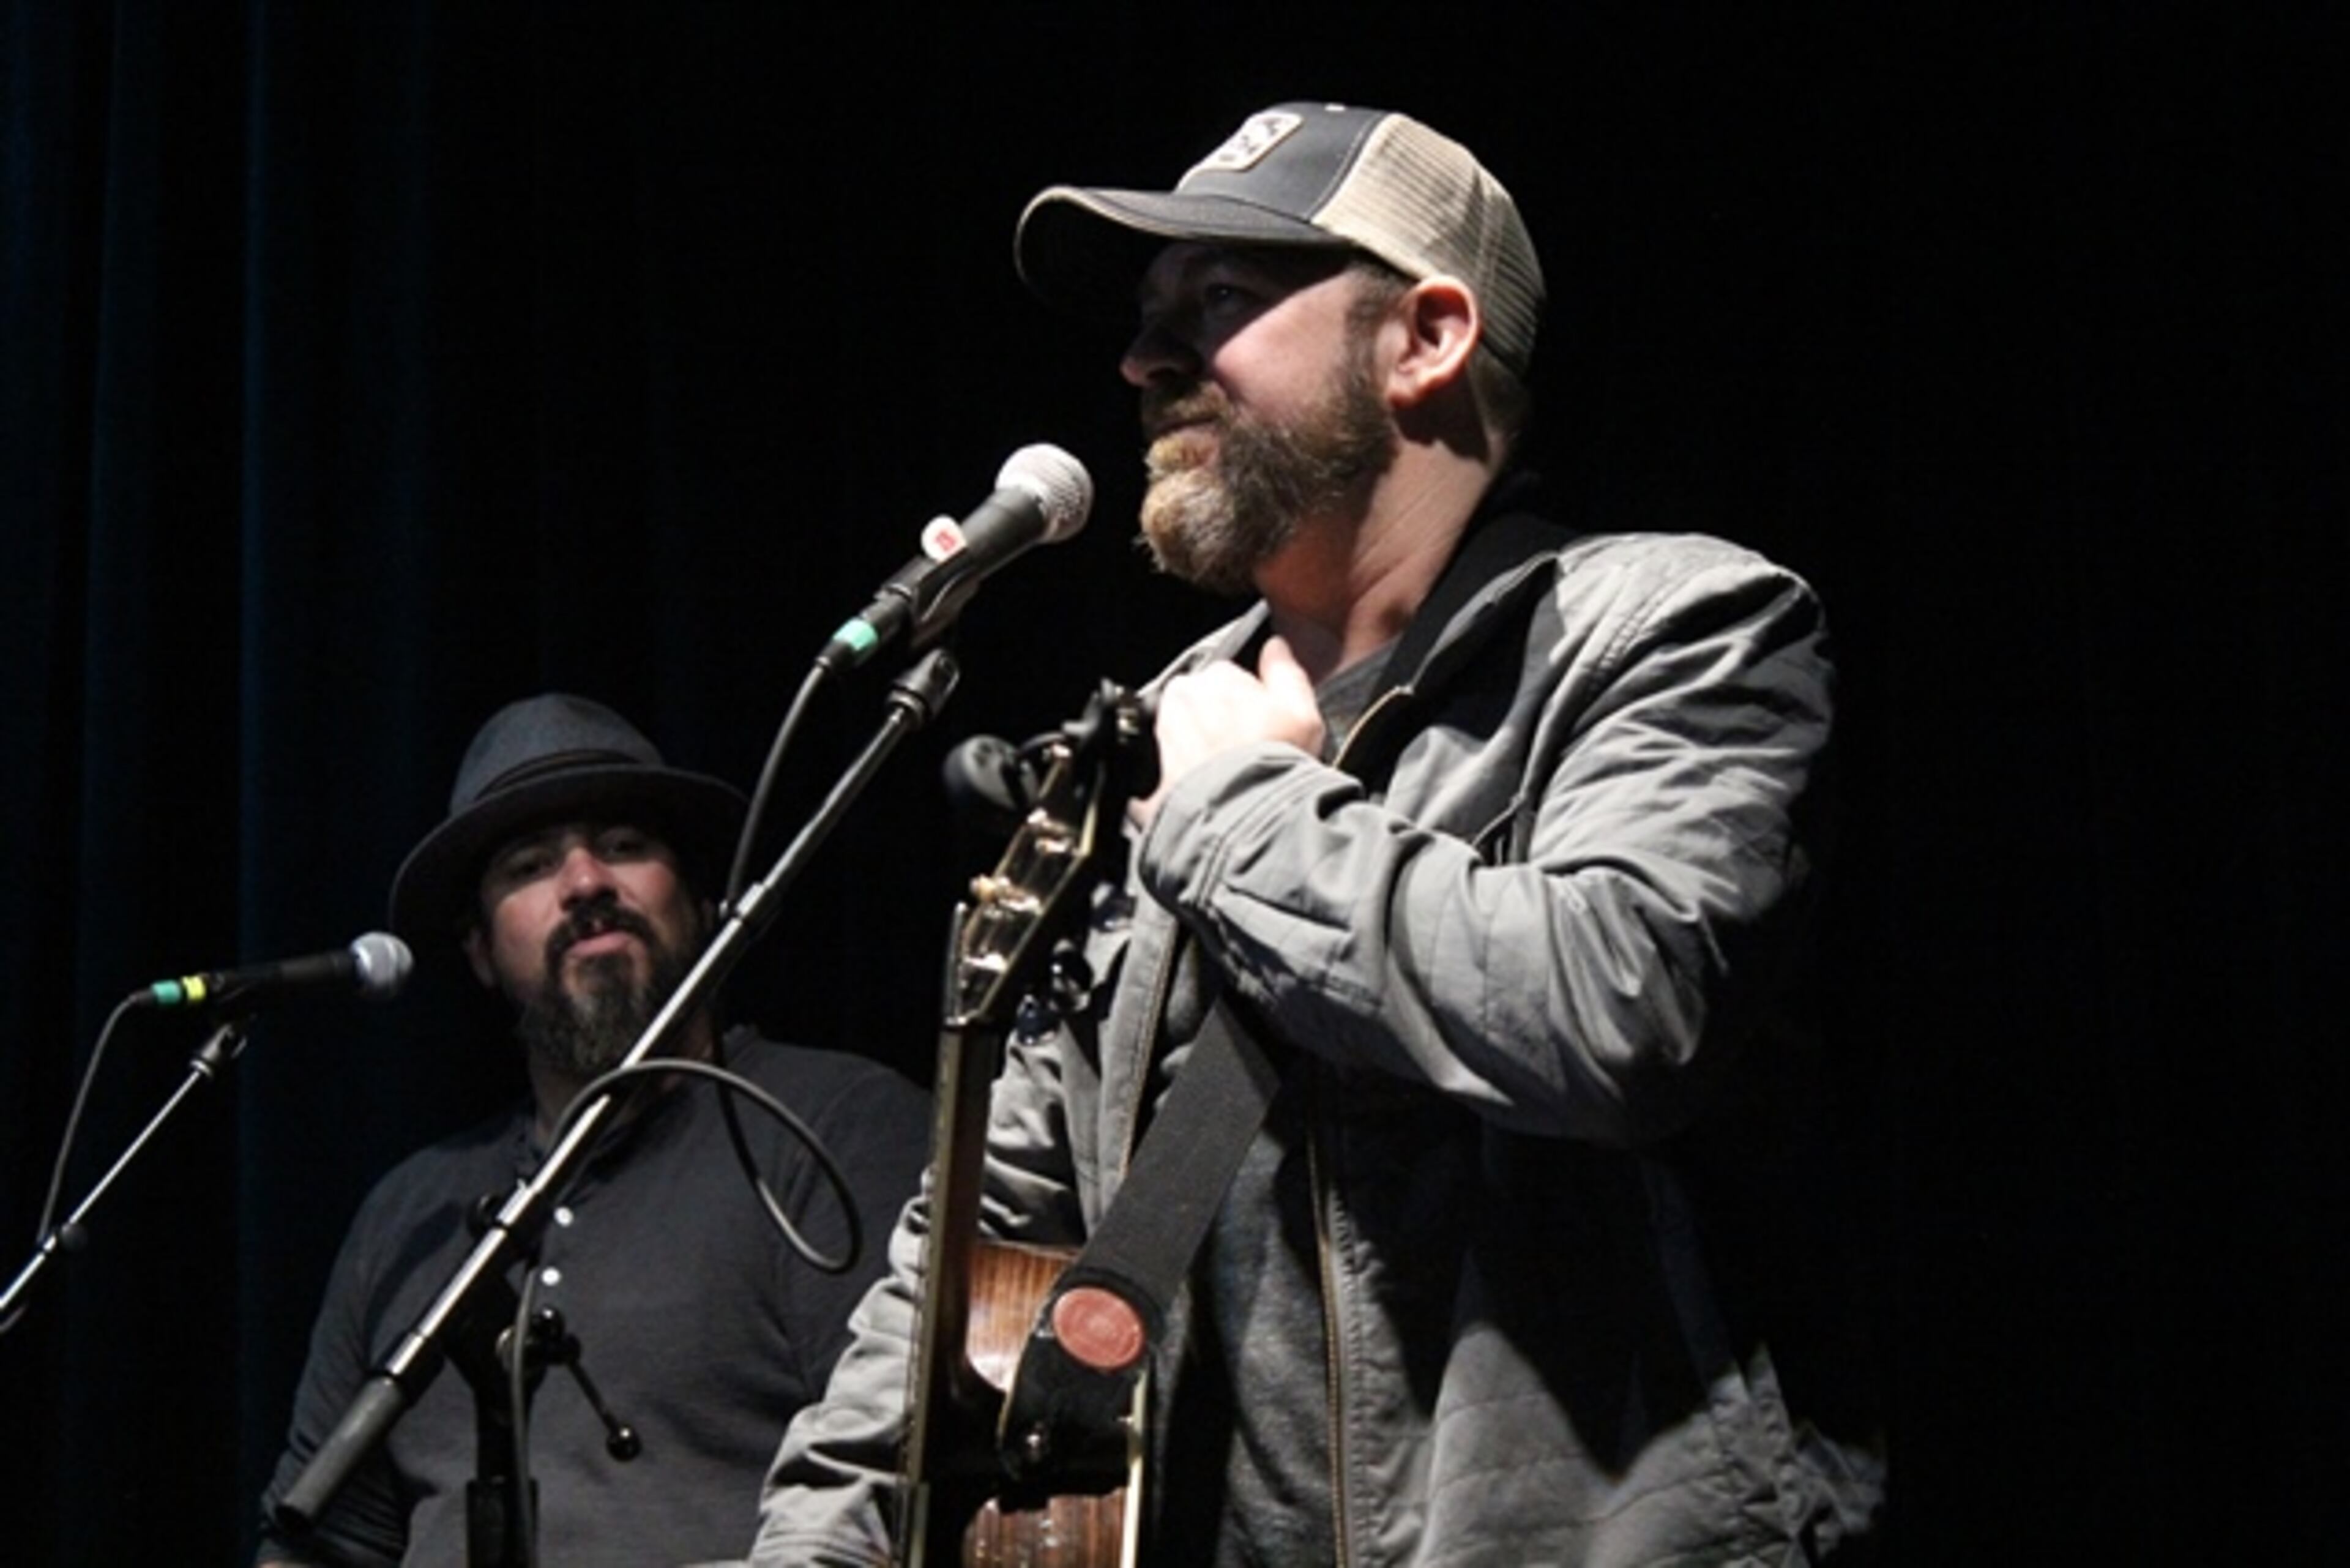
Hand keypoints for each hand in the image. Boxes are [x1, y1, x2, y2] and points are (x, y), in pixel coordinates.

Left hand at [1132, 636, 1325, 828]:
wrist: (1242, 818)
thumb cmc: (1275, 766)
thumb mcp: (1302, 712)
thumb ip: (1286, 672)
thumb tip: (1275, 647)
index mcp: (1217, 677)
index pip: (1228, 679)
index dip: (1248, 705)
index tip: (1260, 727)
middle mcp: (1181, 700)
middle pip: (1200, 704)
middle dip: (1218, 723)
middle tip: (1244, 753)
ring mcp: (1161, 737)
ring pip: (1180, 735)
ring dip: (1198, 750)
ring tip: (1227, 776)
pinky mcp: (1147, 776)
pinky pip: (1161, 773)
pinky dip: (1178, 782)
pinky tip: (1203, 793)